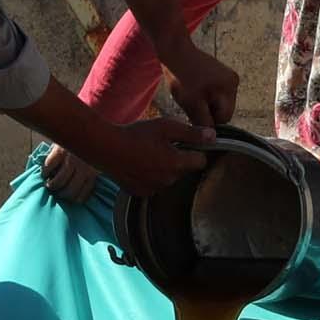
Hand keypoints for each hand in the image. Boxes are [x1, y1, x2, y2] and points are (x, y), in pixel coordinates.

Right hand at [37, 143, 100, 207]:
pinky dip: (45, 172)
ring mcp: (71, 159)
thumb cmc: (89, 145)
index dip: (74, 200)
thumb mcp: (95, 160)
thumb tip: (81, 191)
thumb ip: (90, 174)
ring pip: (58, 181)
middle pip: (69, 191)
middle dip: (62, 195)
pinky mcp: (60, 150)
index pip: (83, 195)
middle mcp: (84, 168)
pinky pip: (49, 166)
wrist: (84, 123)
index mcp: (94, 172)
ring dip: (52, 186)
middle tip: (57, 193)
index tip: (69, 198)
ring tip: (50, 185)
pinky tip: (45, 173)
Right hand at [87, 117, 211, 198]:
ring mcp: (154, 189)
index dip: (196, 150)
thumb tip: (213, 137)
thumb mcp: (166, 126)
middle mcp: (168, 180)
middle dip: (179, 159)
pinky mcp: (141, 193)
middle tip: (163, 145)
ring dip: (164, 168)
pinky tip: (140, 165)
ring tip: (149, 154)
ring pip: (169, 178)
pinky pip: (154, 185)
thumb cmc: (136, 134)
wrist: (106, 147)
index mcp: (176, 164)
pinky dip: (151, 177)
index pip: (200, 161)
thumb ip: (191, 133)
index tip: (186, 143)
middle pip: (184, 170)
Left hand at [158, 38, 240, 131]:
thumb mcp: (191, 103)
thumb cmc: (181, 76)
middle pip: (223, 110)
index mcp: (230, 88)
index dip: (209, 121)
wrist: (175, 50)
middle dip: (208, 111)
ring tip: (191, 95)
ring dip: (206, 104)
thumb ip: (203, 121)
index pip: (224, 118)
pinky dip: (205, 95)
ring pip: (219, 102)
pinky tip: (194, 89)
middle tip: (191, 104)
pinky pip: (216, 93)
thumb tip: (211, 138)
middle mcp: (234, 82)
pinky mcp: (221, 74)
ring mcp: (229, 77)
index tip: (194, 115)